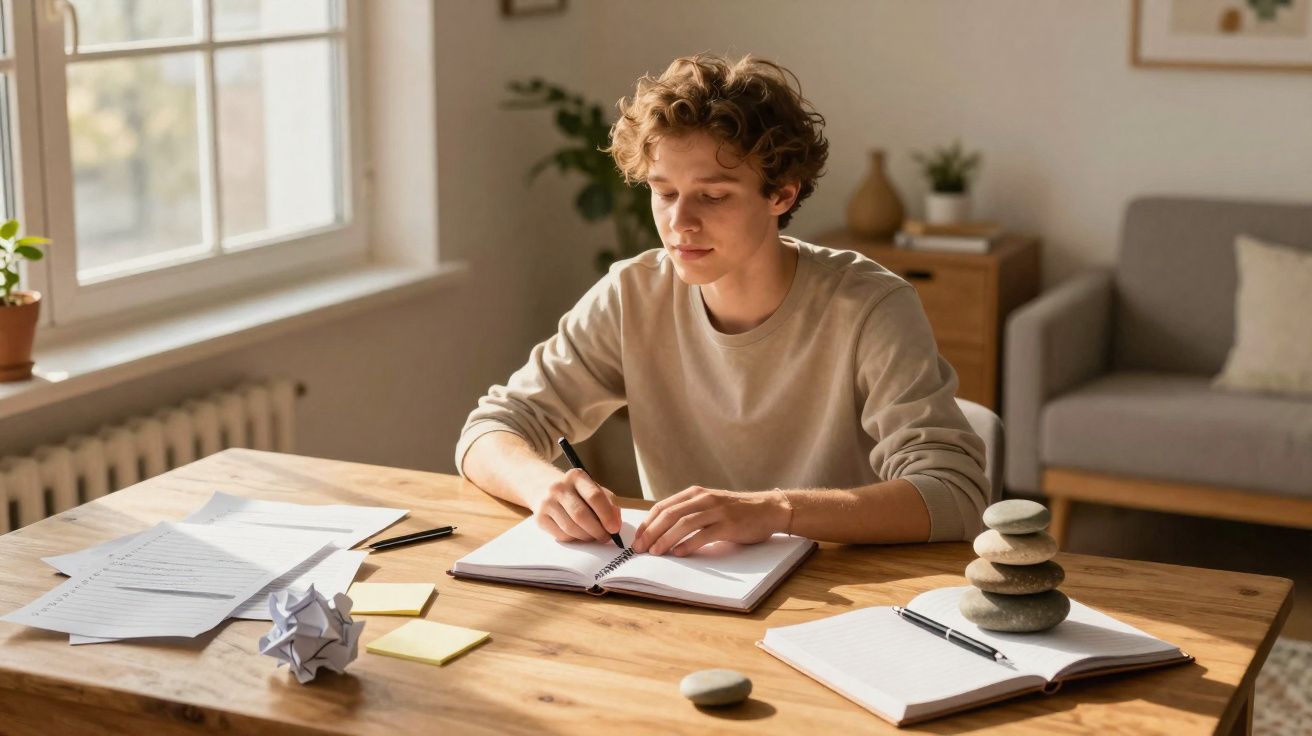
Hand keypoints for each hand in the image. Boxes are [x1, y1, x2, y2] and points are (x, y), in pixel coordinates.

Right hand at [530, 468, 621, 542]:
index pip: (594, 496)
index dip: (606, 515)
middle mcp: (559, 487)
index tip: (614, 528)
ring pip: (571, 528)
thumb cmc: (575, 491)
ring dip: (586, 537)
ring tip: (593, 536)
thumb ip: (609, 503)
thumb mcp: (592, 488)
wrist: (542, 486)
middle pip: (581, 515)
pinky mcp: (539, 517)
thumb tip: (616, 523)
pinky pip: (561, 535)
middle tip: (605, 537)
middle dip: (597, 531)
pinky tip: (578, 534)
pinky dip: (574, 539)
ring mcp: (547, 502)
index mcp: (577, 476)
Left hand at [632, 487, 790, 556]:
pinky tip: (679, 553)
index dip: (647, 523)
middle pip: (670, 514)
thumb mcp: (709, 504)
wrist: (768, 509)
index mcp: (695, 493)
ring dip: (666, 539)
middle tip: (640, 548)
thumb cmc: (736, 510)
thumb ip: (689, 512)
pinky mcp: (729, 524)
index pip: (663, 506)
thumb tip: (661, 531)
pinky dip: (689, 544)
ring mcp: (717, 511)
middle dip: (651, 532)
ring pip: (684, 523)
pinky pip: (704, 534)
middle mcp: (704, 499)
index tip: (637, 538)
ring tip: (655, 552)